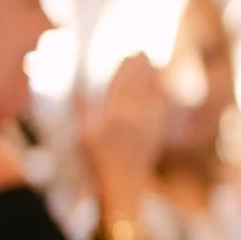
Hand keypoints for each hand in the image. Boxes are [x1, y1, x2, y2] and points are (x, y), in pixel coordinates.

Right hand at [78, 54, 166, 216]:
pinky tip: (162, 87)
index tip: (128, 53)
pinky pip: (161, 110)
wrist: (122, 189)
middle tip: (142, 50)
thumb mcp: (82, 137)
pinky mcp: (156, 137)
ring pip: (152, 96)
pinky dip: (162, 96)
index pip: (122, 86)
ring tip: (153, 62)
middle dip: (141, 67)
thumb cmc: (96, 165)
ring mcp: (148, 128)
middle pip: (139, 87)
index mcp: (114, 118)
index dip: (126, 68)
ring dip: (153, 78)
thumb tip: (77, 89)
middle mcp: (134, 120)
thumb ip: (81, 111)